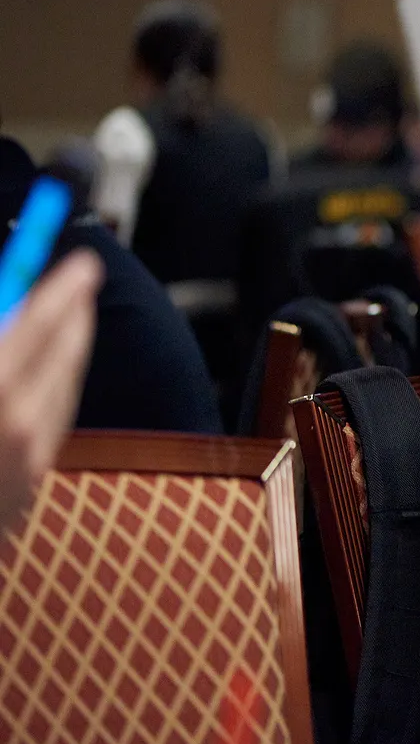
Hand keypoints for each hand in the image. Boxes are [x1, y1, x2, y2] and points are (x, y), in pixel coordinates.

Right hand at [0, 250, 102, 531]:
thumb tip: (11, 313)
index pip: (37, 326)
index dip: (62, 289)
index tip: (84, 260)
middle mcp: (16, 427)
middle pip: (64, 353)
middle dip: (75, 310)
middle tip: (83, 274)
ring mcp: (28, 459)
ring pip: (67, 384)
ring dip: (72, 344)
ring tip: (71, 310)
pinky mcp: (31, 483)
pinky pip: (57, 417)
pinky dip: (59, 384)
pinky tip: (55, 366)